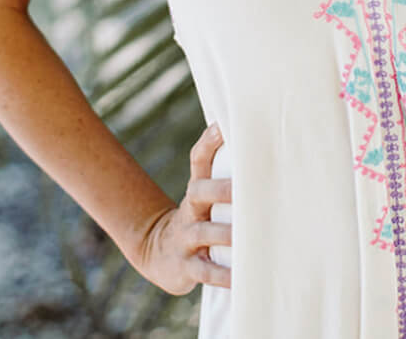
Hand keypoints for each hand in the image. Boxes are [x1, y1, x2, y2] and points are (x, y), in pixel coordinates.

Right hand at [133, 121, 232, 293]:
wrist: (159, 252)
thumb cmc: (197, 217)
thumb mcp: (204, 193)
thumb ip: (224, 170)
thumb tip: (247, 135)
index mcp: (197, 189)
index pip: (198, 159)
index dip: (209, 142)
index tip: (222, 126)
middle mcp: (191, 210)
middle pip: (199, 191)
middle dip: (220, 189)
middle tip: (242, 187)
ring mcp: (186, 238)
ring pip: (204, 232)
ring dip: (225, 233)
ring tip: (244, 235)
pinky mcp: (186, 267)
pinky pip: (205, 271)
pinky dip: (222, 275)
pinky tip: (238, 278)